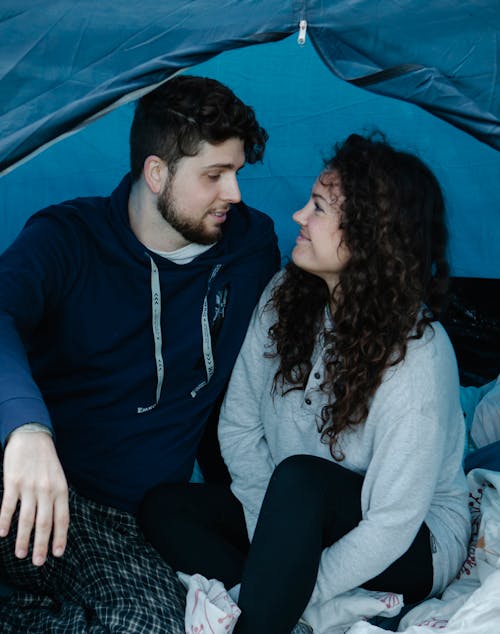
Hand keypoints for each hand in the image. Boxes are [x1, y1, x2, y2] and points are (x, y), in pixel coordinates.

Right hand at [0, 431, 68, 565]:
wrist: (32, 436)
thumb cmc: (46, 460)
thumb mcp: (58, 477)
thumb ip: (57, 498)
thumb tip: (56, 524)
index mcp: (61, 489)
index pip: (62, 519)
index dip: (60, 538)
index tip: (57, 554)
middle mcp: (47, 490)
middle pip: (44, 523)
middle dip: (41, 545)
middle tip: (37, 563)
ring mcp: (29, 486)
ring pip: (26, 519)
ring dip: (23, 539)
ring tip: (21, 554)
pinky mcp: (13, 482)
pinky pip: (8, 506)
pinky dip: (5, 522)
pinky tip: (2, 533)